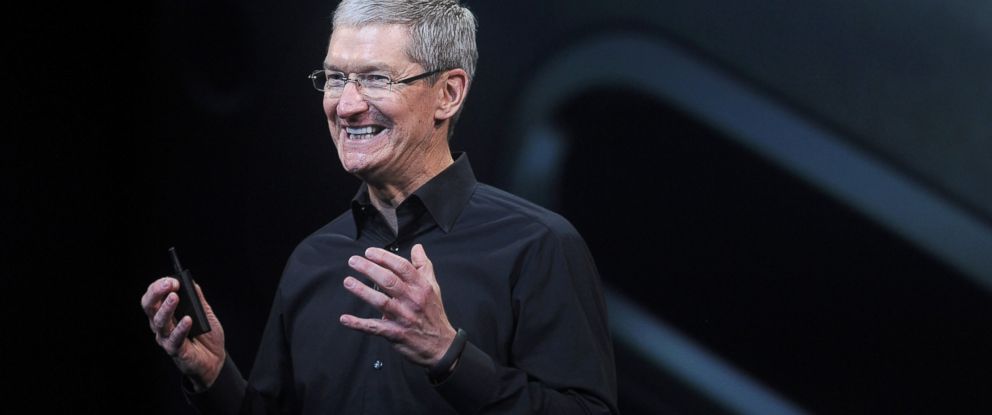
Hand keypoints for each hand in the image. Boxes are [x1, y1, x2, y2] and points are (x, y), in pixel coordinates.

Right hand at [141, 277, 225, 390]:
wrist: (215, 359)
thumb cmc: (206, 335)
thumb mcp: (204, 313)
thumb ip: (198, 299)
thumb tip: (192, 283)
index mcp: (165, 314)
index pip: (153, 298)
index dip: (159, 287)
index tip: (171, 280)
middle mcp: (162, 326)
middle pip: (151, 308)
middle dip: (157, 293)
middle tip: (169, 284)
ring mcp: (167, 339)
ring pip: (160, 323)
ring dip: (167, 308)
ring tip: (174, 297)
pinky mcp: (176, 351)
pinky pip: (175, 340)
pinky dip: (181, 329)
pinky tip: (188, 319)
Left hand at [340, 244, 456, 366]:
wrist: (442, 345)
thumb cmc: (434, 314)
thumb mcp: (433, 287)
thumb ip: (424, 265)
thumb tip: (417, 248)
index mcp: (421, 287)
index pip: (402, 267)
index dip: (384, 257)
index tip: (369, 252)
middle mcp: (413, 300)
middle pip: (389, 281)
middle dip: (369, 269)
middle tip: (354, 261)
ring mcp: (404, 317)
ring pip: (381, 301)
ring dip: (362, 291)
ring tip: (348, 281)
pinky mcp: (396, 333)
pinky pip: (375, 328)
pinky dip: (358, 324)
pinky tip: (345, 319)